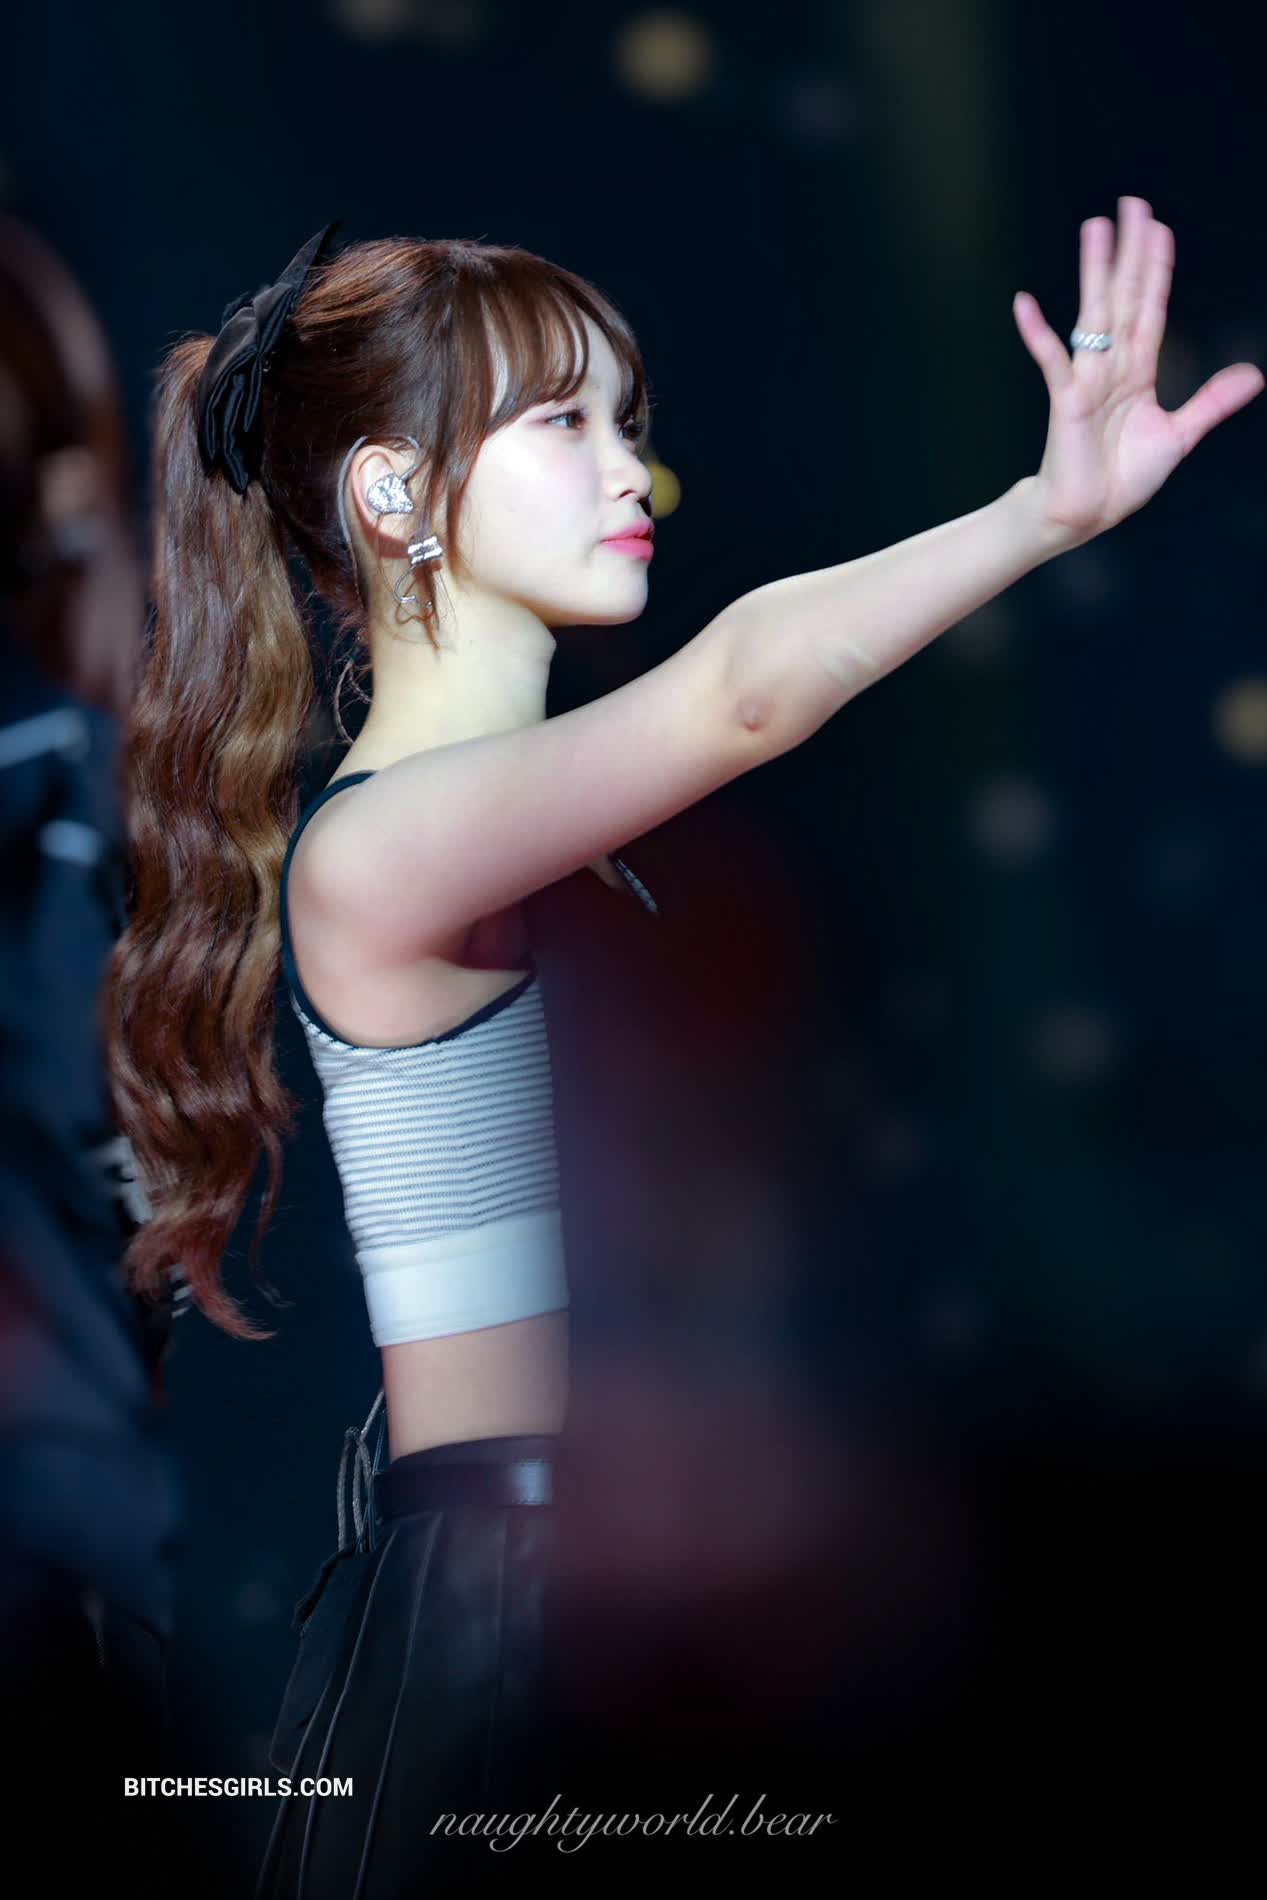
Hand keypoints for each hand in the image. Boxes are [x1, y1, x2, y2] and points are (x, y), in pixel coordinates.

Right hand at [1013, 196, 1263, 544]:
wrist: (1086, 515)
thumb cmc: (1122, 479)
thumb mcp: (1179, 437)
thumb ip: (1211, 403)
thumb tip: (1254, 374)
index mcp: (1139, 372)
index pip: (1151, 309)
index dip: (1158, 270)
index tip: (1160, 230)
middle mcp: (1113, 368)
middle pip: (1124, 298)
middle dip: (1130, 252)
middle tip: (1132, 205)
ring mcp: (1087, 381)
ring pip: (1095, 316)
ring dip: (1095, 273)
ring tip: (1095, 230)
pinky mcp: (1065, 402)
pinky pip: (1051, 362)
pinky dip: (1038, 334)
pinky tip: (1026, 304)